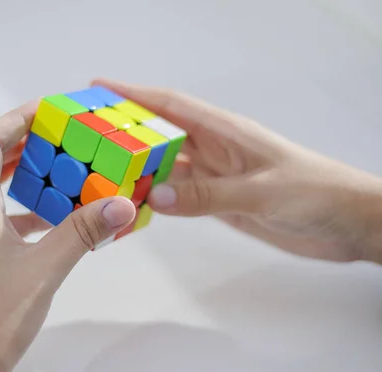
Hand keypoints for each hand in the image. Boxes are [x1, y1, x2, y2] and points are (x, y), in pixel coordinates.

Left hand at [0, 101, 135, 371]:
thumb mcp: (44, 270)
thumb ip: (83, 232)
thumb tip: (122, 204)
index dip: (15, 119)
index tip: (47, 111)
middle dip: (20, 144)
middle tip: (58, 138)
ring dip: (15, 175)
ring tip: (55, 171)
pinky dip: (12, 207)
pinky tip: (42, 219)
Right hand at [94, 79, 381, 263]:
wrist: (346, 222)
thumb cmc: (316, 192)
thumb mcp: (262, 191)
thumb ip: (209, 195)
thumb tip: (153, 195)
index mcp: (225, 132)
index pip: (170, 106)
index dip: (133, 94)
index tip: (99, 88)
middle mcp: (214, 151)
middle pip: (159, 137)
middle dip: (123, 134)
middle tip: (86, 138)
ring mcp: (215, 177)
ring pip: (164, 169)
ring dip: (136, 171)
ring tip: (100, 175)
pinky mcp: (219, 202)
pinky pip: (178, 198)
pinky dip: (155, 201)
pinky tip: (135, 205)